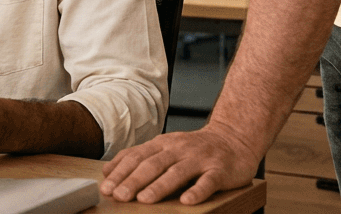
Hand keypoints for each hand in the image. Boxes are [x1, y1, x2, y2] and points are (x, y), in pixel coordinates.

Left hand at [101, 124, 261, 204]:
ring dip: (159, 187)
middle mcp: (179, 149)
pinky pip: (208, 182)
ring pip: (177, 173)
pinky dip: (197, 191)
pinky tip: (187, 201)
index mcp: (162, 144)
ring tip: (145, 200)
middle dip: (134, 181)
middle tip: (119, 196)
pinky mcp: (220, 170)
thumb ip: (139, 157)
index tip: (106, 187)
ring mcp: (199, 159)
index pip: (136, 157)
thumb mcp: (164, 147)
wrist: (233, 139)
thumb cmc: (194, 149)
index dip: (120, 172)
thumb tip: (108, 171)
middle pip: (153, 165)